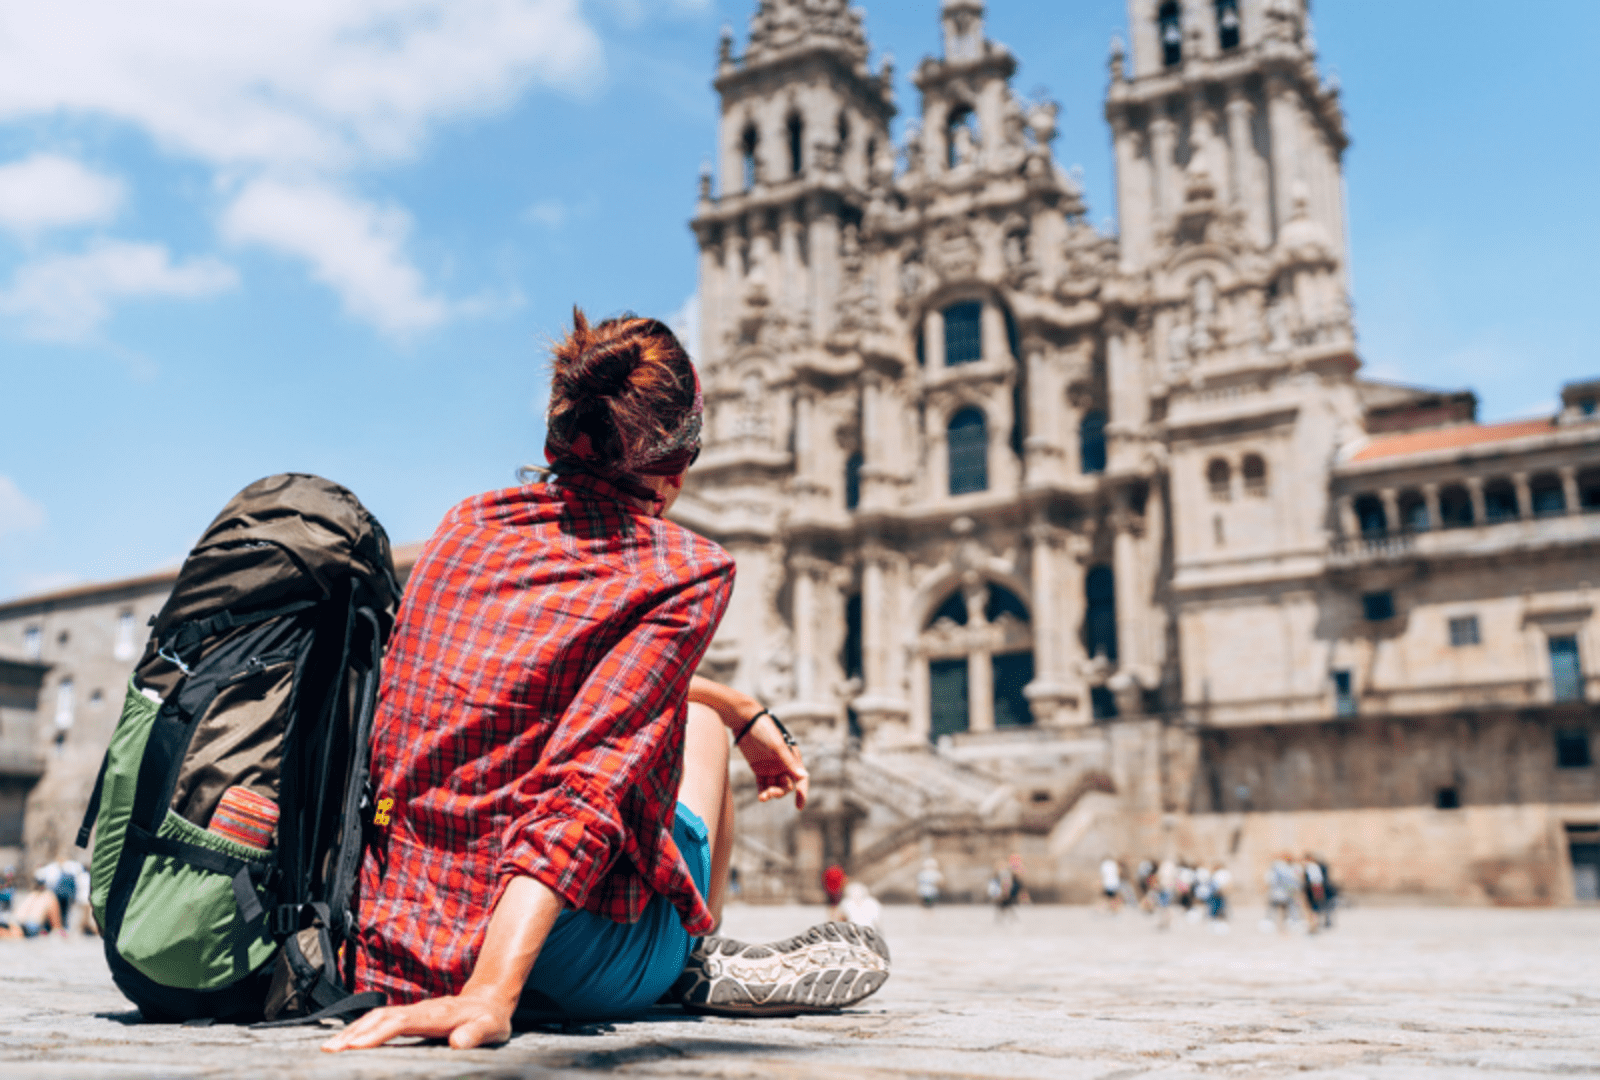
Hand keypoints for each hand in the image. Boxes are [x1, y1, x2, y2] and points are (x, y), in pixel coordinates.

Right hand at [321, 990, 513, 1051]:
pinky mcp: (410, 1016)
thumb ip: (476, 1034)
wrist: (490, 1000)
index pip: (400, 1022)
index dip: (377, 1033)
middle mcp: (420, 1010)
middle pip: (380, 1017)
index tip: (355, 1046)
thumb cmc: (489, 1019)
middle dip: (353, 1033)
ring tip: (329, 1047)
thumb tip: (459, 1043)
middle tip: (329, 1051)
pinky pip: (381, 1021)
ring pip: (377, 1017)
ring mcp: (413, 1011)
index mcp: (436, 1015)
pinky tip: (347, 1041)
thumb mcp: (491, 1028)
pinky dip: (361, 1029)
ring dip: (352, 1030)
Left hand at [736, 714, 808, 809]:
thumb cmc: (764, 730)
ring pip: (774, 786)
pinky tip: (761, 797)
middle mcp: (783, 764)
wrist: (745, 721)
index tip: (799, 806)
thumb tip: (804, 776)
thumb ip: (789, 761)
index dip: (802, 793)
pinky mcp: (758, 768)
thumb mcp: (777, 746)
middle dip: (780, 792)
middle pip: (786, 785)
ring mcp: (771, 767)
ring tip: (763, 797)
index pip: (800, 779)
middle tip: (771, 793)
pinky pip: (763, 784)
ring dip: (770, 793)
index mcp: (792, 757)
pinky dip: (762, 791)